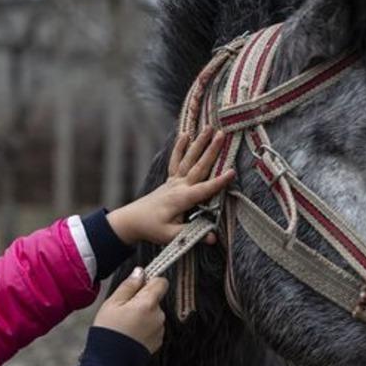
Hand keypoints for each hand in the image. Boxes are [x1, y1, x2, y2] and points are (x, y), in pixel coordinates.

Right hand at [93, 268, 168, 352]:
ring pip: (154, 314)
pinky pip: (152, 327)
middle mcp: (158, 315)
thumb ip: (129, 286)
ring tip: (125, 324)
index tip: (139, 284)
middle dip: (142, 301)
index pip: (161, 282)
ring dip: (143, 315)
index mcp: (148, 303)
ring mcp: (159, 329)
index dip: (150, 280)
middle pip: (155, 299)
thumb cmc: (109, 332)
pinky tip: (130, 334)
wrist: (111, 362)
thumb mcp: (112, 303)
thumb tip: (140, 272)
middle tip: (124, 310)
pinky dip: (144, 328)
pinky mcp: (158, 341)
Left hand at [106, 127, 235, 245]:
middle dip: (212, 150)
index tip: (232, 172)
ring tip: (209, 128)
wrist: (132, 220)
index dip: (219, 182)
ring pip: (189, 159)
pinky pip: (176, 160)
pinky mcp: (170, 180)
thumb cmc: (152, 228)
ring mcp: (173, 181)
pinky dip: (180, 147)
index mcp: (182, 199)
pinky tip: (186, 134)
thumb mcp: (171, 236)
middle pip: (199, 166)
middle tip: (222, 135)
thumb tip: (212, 237)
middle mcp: (178, 186)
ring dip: (199, 142)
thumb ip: (192, 234)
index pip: (204, 189)